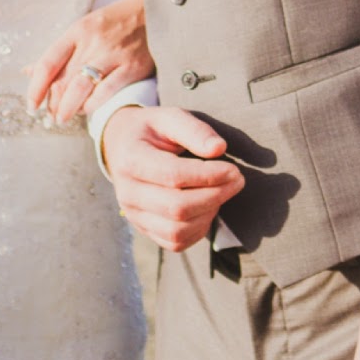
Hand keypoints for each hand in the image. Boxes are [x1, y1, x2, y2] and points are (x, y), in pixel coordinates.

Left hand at [25, 0, 153, 123]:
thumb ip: (59, 52)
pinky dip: (92, 105)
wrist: (154, 12)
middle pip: (63, 79)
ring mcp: (112, 54)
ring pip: (80, 88)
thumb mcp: (83, 28)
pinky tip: (87, 110)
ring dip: (68, 108)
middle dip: (53, 103)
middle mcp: (91, 42)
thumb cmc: (115, 23)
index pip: (47, 62)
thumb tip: (28, 71)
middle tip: (51, 116)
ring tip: (63, 118)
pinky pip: (106, 92)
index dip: (35, 87)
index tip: (32, 105)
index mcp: (77, 31)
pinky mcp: (131, 67)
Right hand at [105, 104, 244, 250]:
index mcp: (131, 160)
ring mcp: (133, 215)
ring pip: (177, 231)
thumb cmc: (151, 131)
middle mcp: (127, 193)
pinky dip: (199, 229)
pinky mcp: (144, 229)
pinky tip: (208, 207)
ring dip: (209, 214)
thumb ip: (194, 129)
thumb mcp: (169, 117)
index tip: (233, 169)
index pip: (173, 175)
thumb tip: (219, 148)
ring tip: (221, 192)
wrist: (123, 147)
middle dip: (215, 196)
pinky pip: (176, 242)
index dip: (208, 175)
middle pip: (177, 207)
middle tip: (237, 180)